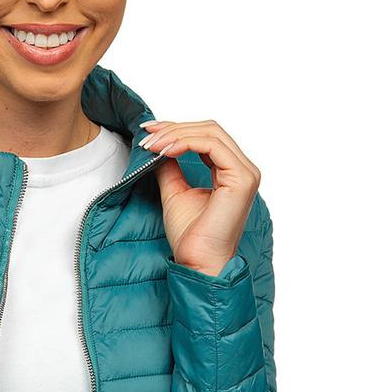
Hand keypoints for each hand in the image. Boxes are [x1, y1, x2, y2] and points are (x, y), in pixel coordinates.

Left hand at [139, 119, 260, 275]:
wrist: (197, 263)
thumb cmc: (190, 238)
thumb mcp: (175, 193)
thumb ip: (171, 167)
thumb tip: (159, 146)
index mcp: (231, 173)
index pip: (206, 137)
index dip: (177, 130)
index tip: (148, 133)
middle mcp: (243, 170)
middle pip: (209, 129)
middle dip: (174, 128)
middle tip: (146, 135)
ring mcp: (245, 173)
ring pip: (211, 133)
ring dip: (176, 134)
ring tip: (151, 145)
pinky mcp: (241, 179)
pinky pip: (212, 146)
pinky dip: (185, 143)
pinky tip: (165, 151)